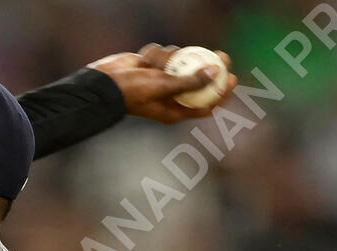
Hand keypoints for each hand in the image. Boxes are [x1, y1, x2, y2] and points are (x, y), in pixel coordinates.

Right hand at [88, 44, 237, 123]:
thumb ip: (190, 82)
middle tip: (221, 55)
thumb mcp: (164, 87)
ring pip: (180, 62)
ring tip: (154, 64)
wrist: (104, 84)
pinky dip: (157, 54)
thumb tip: (215, 73)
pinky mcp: (153, 67)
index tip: (232, 78)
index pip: (206, 104)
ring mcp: (162, 80)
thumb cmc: (133, 92)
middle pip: (199, 81)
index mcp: (175, 110)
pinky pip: (165, 54)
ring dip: (170, 59)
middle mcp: (171, 96)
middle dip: (210, 67)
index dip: (221, 93)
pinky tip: (145, 59)